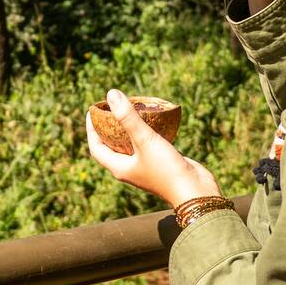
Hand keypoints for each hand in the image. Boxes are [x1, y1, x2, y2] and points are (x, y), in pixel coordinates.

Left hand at [86, 90, 221, 208]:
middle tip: (112, 108)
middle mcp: (130, 168)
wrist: (194, 190)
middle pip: (112, 145)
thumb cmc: (166, 169)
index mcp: (119, 168)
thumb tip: (111, 94)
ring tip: (131, 110)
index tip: (93, 110)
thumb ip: (128, 118)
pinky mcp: (160, 163)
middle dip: (109, 127)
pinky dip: (147, 132)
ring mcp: (145, 167)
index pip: (96, 147)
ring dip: (129, 129)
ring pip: (131, 145)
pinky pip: (147, 145)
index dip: (91, 129)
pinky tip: (154, 121)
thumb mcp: (145, 140)